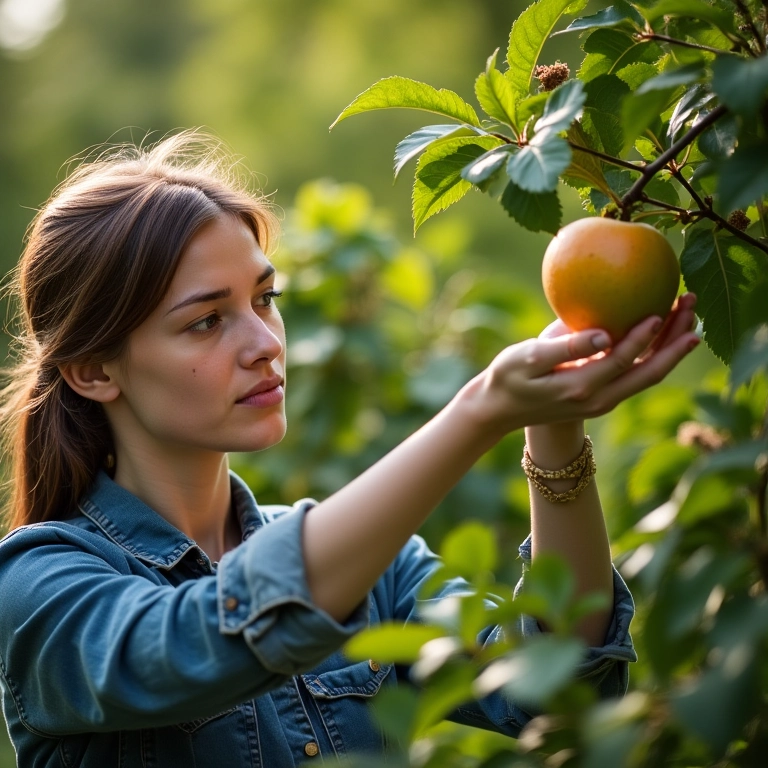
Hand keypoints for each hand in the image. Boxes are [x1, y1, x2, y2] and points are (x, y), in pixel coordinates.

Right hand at [465, 293, 698, 434]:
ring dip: (671, 348)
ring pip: (648, 375)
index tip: (662, 310)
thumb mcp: (528, 358)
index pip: (622, 360)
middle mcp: (599, 399)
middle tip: (692, 307)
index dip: (644, 337)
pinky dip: (655, 353)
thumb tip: (605, 334)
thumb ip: (566, 347)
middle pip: (649, 372)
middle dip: (676, 342)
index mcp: (581, 388)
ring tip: (689, 316)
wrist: (499, 410)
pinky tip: (662, 332)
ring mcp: (603, 401)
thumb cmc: (507, 378)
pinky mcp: (602, 396)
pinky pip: (637, 375)